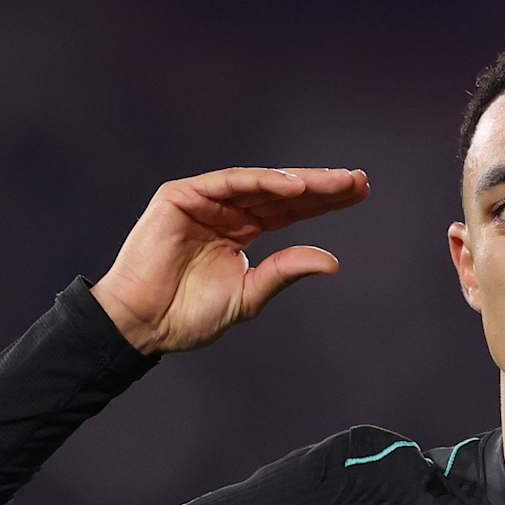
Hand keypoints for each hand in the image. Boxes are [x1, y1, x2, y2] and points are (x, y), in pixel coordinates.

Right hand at [90, 166, 369, 354]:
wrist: (144, 324)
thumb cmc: (188, 315)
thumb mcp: (248, 295)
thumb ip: (285, 272)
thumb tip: (332, 261)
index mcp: (243, 232)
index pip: (291, 211)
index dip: (325, 202)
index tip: (361, 193)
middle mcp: (227, 211)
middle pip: (282, 193)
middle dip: (321, 186)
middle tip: (357, 180)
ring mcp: (205, 201)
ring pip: (260, 183)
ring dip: (298, 181)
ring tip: (333, 183)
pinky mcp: (182, 196)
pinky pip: (228, 183)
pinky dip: (260, 181)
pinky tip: (293, 186)